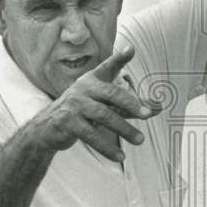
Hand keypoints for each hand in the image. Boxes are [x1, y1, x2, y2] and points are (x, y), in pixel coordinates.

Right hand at [29, 44, 161, 161]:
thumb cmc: (82, 111)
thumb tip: (159, 108)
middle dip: (131, 103)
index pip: (108, 67)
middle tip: (147, 114)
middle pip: (111, 94)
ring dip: (124, 130)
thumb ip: (128, 104)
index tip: (131, 49)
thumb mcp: (102, 103)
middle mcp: (84, 89)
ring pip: (104, 116)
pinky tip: (120, 156)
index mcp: (92, 80)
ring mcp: (75, 105)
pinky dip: (107, 148)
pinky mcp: (68, 123)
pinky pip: (92, 136)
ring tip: (140, 140)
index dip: (119, 58)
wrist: (47, 126)